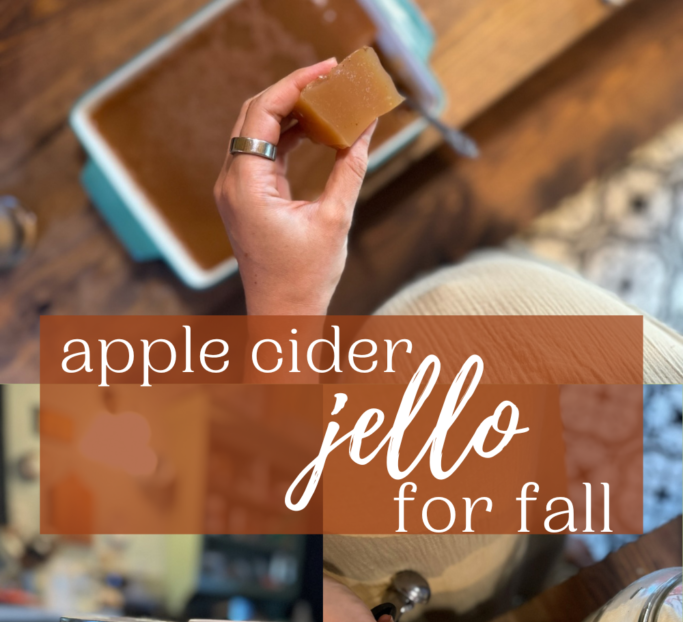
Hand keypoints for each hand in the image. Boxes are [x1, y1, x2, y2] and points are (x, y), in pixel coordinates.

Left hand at [214, 61, 375, 315]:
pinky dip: (287, 136)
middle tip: (332, 77)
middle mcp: (231, 183)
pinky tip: (316, 129)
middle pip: (255, 114)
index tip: (328, 69)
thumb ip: (350, 166)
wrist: (282, 317)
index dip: (296, 83)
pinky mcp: (245, 198)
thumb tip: (366, 125)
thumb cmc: (305, 279)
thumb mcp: (335, 219)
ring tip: (330, 100)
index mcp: (246, 186)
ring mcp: (235, 190)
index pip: (263, 112)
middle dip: (294, 90)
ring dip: (291, 111)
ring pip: (257, 131)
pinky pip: (262, 153)